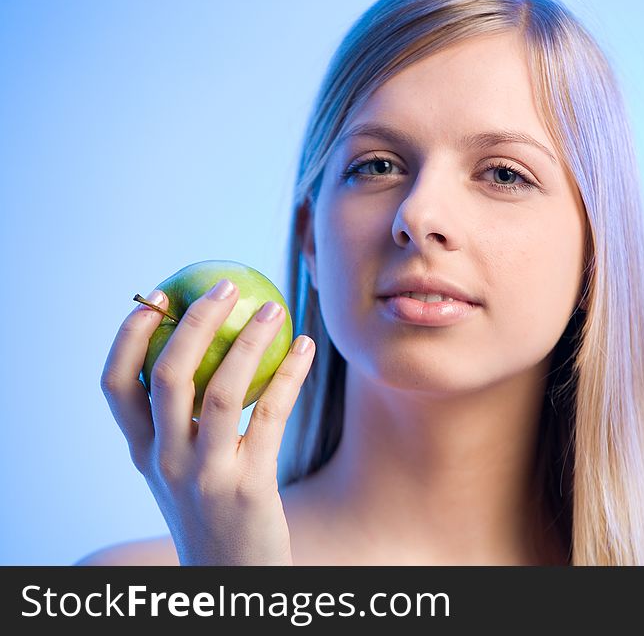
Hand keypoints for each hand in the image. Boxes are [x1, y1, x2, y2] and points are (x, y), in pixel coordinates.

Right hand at [100, 280, 314, 564]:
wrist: (234, 578)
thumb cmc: (213, 510)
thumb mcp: (182, 469)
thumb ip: (181, 422)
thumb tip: (207, 349)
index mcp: (142, 452)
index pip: (115, 384)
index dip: (131, 335)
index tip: (157, 295)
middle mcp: (164, 462)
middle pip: (168, 375)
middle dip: (194, 321)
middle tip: (225, 285)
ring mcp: (204, 475)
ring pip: (221, 391)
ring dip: (249, 341)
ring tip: (274, 309)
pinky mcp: (248, 487)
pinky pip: (272, 416)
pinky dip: (290, 374)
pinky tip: (306, 347)